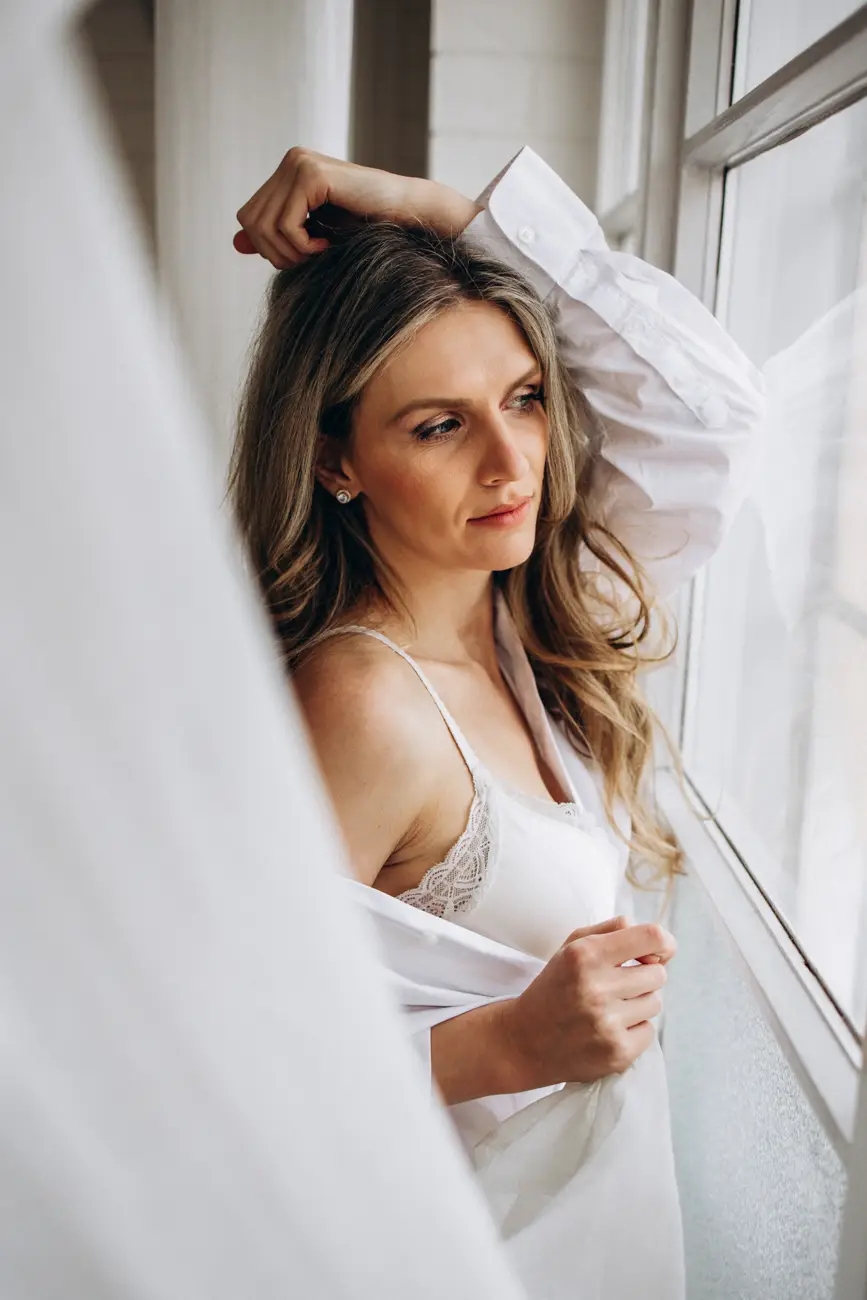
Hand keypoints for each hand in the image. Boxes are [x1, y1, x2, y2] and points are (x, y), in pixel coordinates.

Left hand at [233, 146, 482, 268]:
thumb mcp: (315, 235)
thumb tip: (236, 243)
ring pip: (265, 225)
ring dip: (290, 253)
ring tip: (320, 253)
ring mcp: (299, 163)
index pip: (249, 217)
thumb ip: (277, 235)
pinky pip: (285, 225)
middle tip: (310, 260)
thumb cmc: (368, 228)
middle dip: (276, 253)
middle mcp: (291, 160)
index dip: (268, 247)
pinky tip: (327, 245)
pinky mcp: (311, 175)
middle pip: (251, 221)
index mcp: (289, 170)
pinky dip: (303, 246)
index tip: (301, 256)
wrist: (408, 216)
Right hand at [500, 915, 675, 1089]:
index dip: (662, 943)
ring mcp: (607, 1023)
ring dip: (638, 1004)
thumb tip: (657, 940)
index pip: (651, 937)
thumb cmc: (554, 988)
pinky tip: (609, 1030)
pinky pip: (649, 1032)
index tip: (656, 952)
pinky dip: (634, 1030)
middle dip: (644, 977)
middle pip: (658, 974)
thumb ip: (612, 931)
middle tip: (619, 985)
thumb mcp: (570, 947)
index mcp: (586, 954)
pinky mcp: (616, 1053)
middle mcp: (597, 987)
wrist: (524, 1041)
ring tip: (610, 1008)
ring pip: (655, 1003)